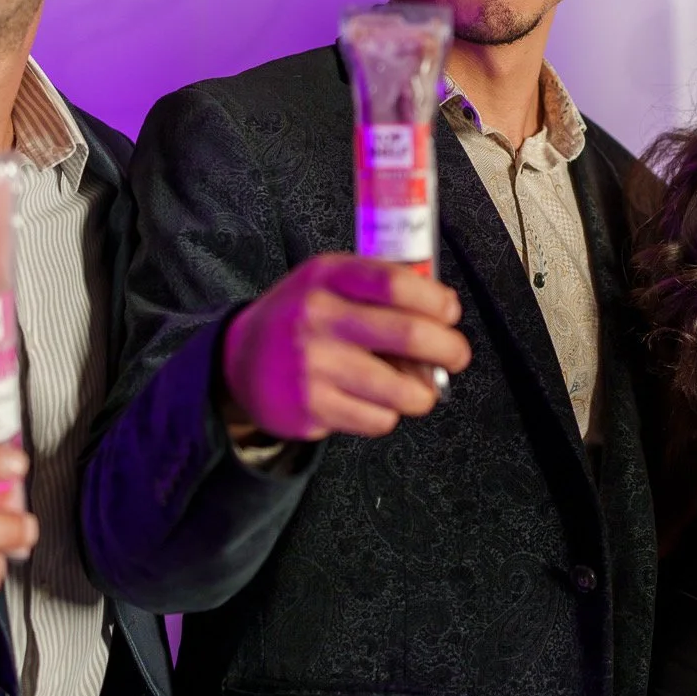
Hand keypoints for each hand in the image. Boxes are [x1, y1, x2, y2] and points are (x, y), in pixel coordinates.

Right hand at [222, 254, 471, 441]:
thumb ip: (380, 288)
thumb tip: (445, 311)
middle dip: (449, 349)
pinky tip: (375, 401)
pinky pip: (378, 418)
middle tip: (457, 356)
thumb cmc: (302, 318)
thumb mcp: (329, 282)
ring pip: (400, 388)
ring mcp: (313, 365)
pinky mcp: (311, 408)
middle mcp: (317, 317)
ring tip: (420, 388)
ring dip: (424, 392)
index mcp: (327, 277)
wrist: (239, 361)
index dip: (436, 300)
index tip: (450, 312)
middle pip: (408, 334)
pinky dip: (388, 413)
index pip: (396, 283)